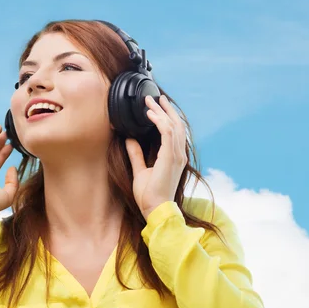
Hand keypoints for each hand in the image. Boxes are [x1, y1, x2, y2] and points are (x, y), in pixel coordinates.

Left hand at [125, 95, 187, 219]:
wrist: (155, 209)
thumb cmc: (150, 195)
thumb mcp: (140, 169)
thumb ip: (136, 153)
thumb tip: (130, 139)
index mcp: (174, 157)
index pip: (174, 131)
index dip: (167, 117)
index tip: (156, 106)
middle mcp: (178, 155)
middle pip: (176, 125)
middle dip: (166, 109)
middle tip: (155, 98)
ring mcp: (176, 156)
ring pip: (172, 126)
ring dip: (161, 112)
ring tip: (150, 102)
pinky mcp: (170, 158)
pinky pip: (167, 133)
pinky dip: (159, 121)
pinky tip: (150, 114)